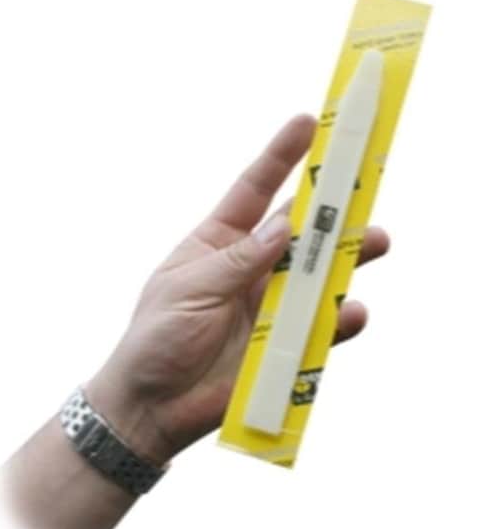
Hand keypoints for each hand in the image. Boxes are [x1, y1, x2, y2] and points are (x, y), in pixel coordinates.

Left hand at [87, 115, 389, 464]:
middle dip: (330, 206)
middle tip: (363, 184)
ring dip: (349, 257)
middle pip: (299, 230)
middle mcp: (251, 269)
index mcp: (218, 244)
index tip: (309, 123)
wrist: (153, 405)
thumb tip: (285, 226)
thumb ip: (240, 260)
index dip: (281, 157)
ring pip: (318, 274)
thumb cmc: (157, 338)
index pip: (253, 192)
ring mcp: (270, 306)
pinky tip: (347, 312)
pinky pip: (320, 327)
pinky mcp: (283, 344)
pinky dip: (338, 319)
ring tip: (375, 241)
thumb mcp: (189, 288)